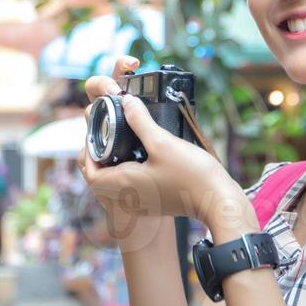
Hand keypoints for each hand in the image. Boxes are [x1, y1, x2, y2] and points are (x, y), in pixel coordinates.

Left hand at [76, 56, 244, 241]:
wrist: (218, 201)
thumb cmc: (191, 176)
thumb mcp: (163, 142)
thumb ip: (141, 120)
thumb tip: (127, 101)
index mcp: (123, 184)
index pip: (89, 171)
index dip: (88, 152)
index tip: (96, 134)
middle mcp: (128, 197)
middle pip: (99, 179)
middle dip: (98, 158)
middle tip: (106, 137)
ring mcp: (141, 203)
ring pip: (114, 185)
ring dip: (112, 166)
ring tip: (121, 145)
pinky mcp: (154, 203)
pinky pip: (130, 189)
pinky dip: (126, 174)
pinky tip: (141, 158)